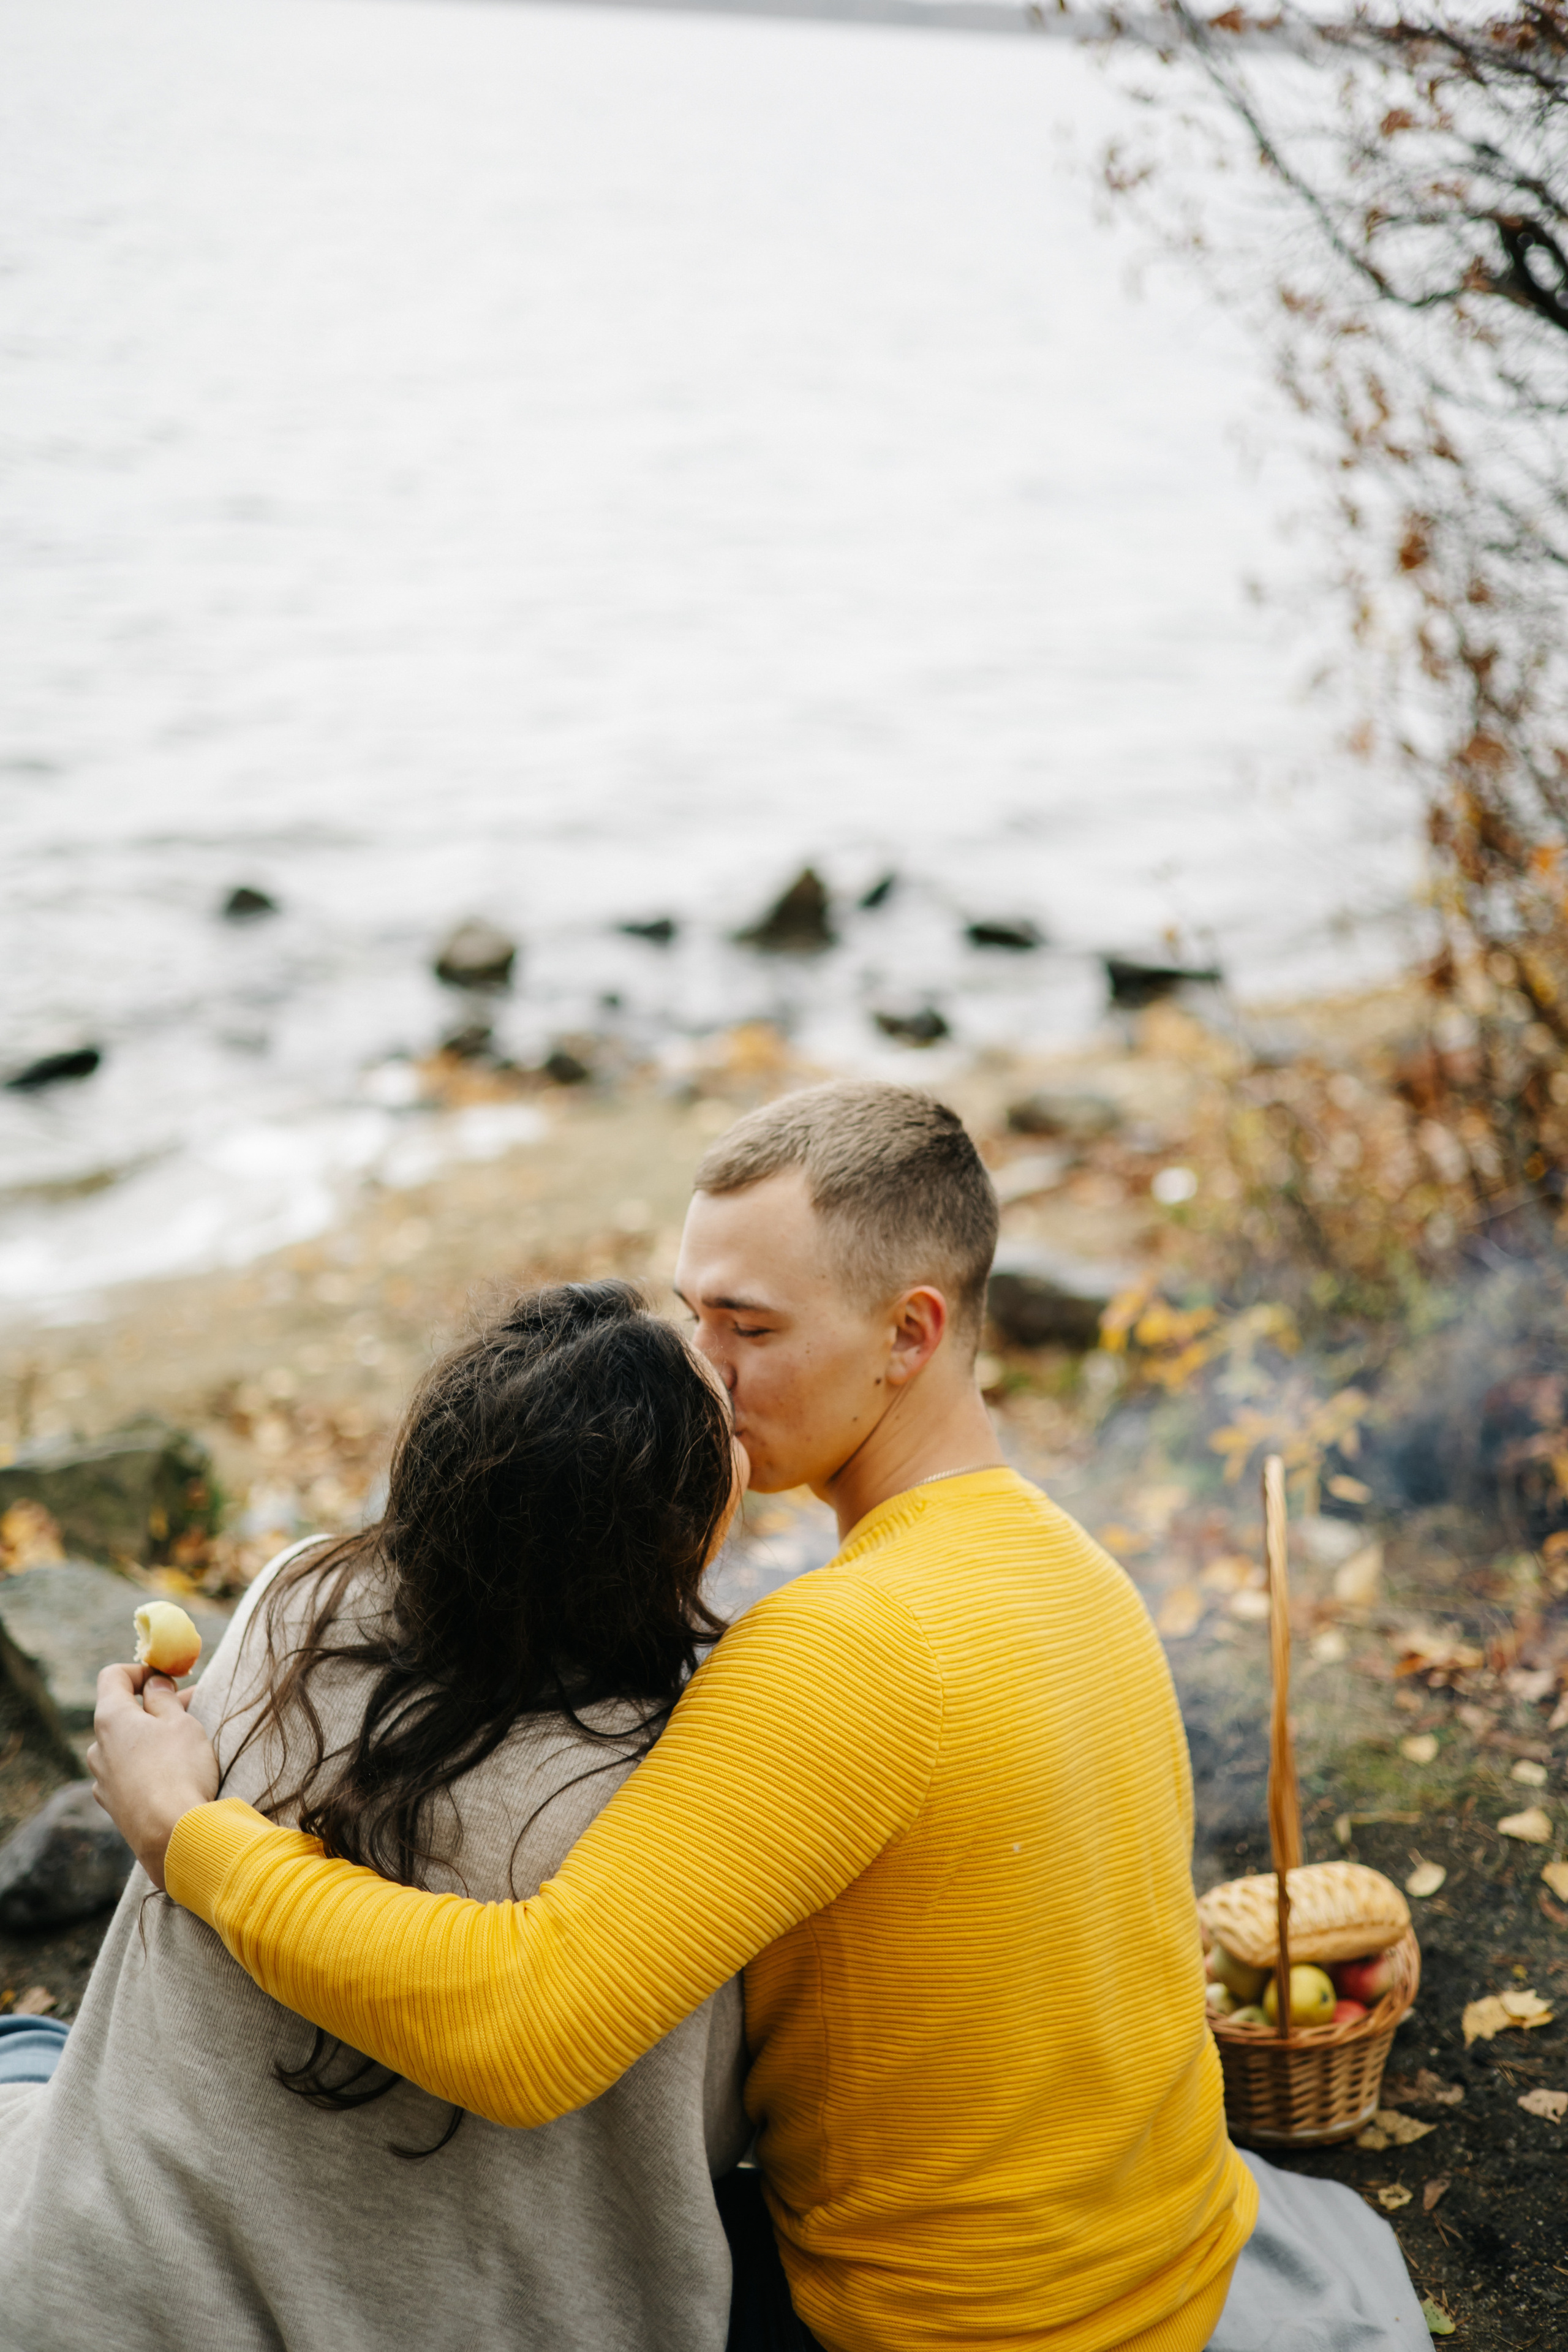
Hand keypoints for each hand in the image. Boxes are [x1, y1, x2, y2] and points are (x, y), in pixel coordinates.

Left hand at [87, 1663, 219, 1892]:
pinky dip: (148, 1767)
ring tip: (187, 1744)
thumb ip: (163, 1697)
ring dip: (152, 1739)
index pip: (113, 1676)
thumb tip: (153, 1684)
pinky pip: (129, 1774)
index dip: (141, 1669)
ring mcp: (103, 1781)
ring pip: (126, 1747)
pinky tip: (174, 1777)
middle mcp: (98, 1749)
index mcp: (110, 1719)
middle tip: (191, 1707)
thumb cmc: (180, 1770)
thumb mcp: (180, 1722)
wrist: (175, 1836)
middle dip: (154, 1707)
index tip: (169, 1677)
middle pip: (122, 1713)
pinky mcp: (114, 1807)